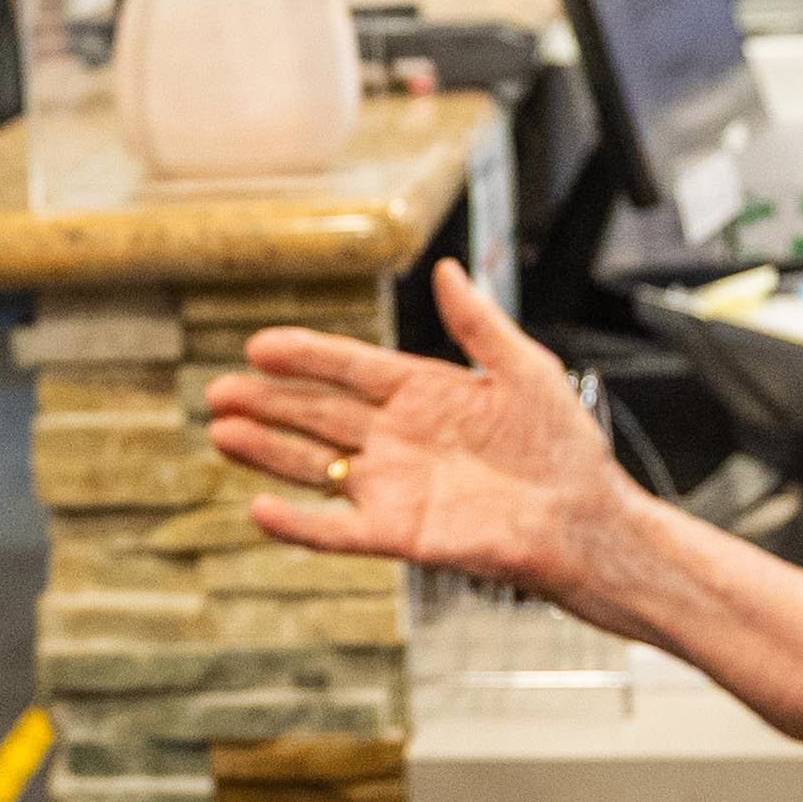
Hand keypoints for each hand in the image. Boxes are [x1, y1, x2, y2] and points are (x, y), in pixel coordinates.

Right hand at [200, 259, 638, 617]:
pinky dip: (299, 524)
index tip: (260, 345)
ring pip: (314, 465)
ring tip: (221, 433)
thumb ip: (479, 324)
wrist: (585, 518)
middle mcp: (396, 437)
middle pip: (316, 414)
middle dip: (267, 402)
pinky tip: (259, 509)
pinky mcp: (400, 534)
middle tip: (217, 391)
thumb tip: (445, 268)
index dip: (304, 355)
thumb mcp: (525, 369)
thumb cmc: (564, 446)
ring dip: (266, 451)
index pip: (348, 368)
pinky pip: (338, 531)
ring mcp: (393, 486)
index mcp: (421, 392)